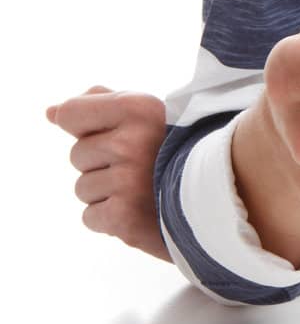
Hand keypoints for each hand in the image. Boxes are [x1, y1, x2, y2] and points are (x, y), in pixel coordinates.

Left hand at [44, 86, 171, 261]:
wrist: (224, 199)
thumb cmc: (178, 151)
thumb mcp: (149, 114)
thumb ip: (100, 104)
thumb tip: (51, 113)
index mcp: (139, 108)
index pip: (70, 113)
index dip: (85, 126)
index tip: (114, 134)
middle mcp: (130, 142)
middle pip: (76, 155)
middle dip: (101, 163)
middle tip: (142, 168)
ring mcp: (127, 181)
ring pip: (82, 188)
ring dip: (106, 193)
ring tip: (144, 190)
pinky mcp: (124, 216)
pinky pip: (89, 216)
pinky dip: (111, 219)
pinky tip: (141, 211)